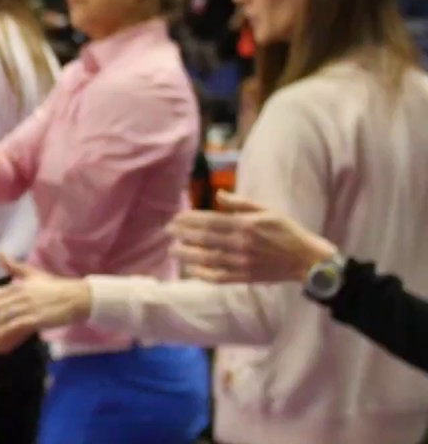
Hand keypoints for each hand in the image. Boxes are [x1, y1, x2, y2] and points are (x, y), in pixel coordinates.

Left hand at [0, 255, 90, 353]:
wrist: (77, 297)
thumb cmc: (54, 287)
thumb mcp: (33, 274)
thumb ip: (15, 267)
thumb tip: (1, 253)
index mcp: (16, 286)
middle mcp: (19, 295)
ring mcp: (28, 307)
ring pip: (0, 317)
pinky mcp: (37, 318)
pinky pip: (16, 325)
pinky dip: (3, 331)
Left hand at [167, 191, 337, 282]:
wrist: (306, 260)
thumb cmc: (286, 231)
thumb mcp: (267, 210)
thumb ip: (241, 204)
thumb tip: (218, 195)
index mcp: (246, 225)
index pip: (211, 221)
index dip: (190, 220)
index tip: (176, 217)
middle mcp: (241, 244)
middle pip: (205, 239)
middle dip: (183, 234)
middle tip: (167, 231)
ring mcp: (242, 262)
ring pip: (208, 259)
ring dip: (187, 254)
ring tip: (173, 250)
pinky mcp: (244, 277)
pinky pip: (219, 277)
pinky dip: (203, 275)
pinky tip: (191, 270)